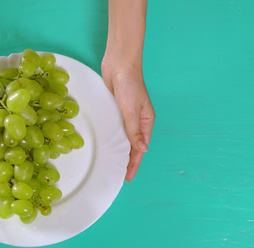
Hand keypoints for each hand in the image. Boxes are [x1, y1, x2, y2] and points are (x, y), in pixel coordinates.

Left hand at [101, 59, 154, 181]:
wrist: (119, 63)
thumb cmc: (129, 84)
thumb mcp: (132, 111)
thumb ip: (135, 132)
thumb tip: (142, 150)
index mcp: (146, 121)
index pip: (141, 148)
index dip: (134, 163)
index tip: (127, 177)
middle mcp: (138, 120)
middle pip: (133, 145)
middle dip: (128, 160)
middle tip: (119, 174)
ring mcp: (127, 114)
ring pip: (124, 137)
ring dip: (120, 149)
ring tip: (112, 163)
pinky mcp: (116, 108)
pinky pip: (115, 127)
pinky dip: (112, 136)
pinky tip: (106, 143)